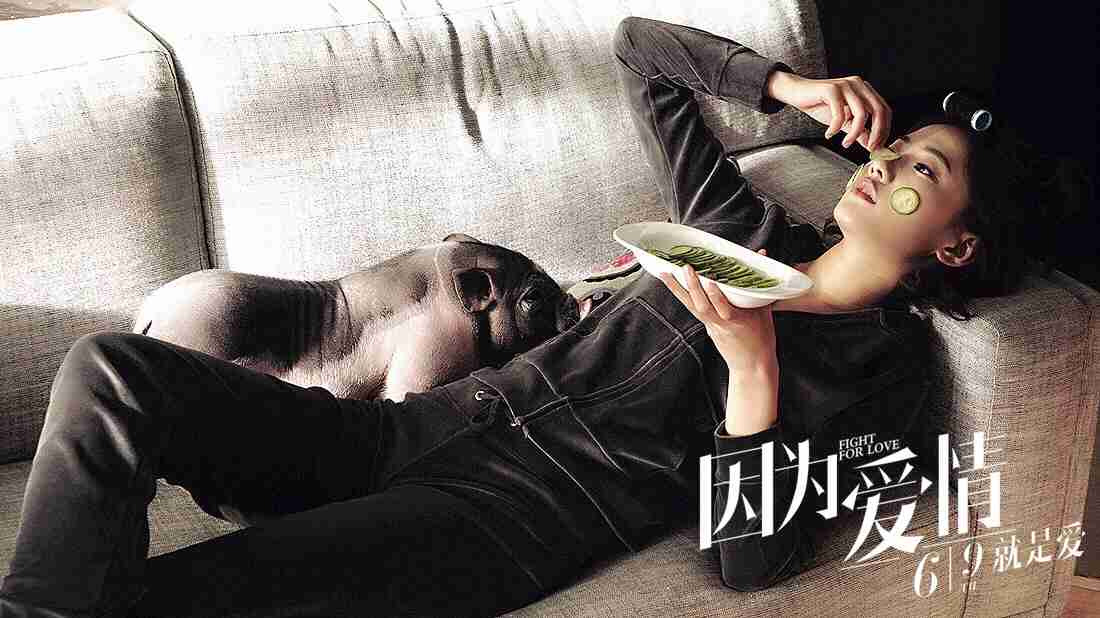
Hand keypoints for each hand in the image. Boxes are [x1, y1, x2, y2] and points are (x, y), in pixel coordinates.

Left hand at [657, 248, 776, 373]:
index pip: (725, 309)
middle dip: (693, 286)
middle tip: (686, 267)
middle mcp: (721, 324)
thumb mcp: (765, 312)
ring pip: (692, 307)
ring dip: (677, 289)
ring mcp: (711, 326)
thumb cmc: (761, 338)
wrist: (751, 367)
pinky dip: (682, 295)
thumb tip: (763, 255)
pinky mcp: (706, 327)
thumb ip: (761, 283)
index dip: (716, 296)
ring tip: (665, 273)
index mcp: (738, 322)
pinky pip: (692, 309)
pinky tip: (672, 285)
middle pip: (703, 306)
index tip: (710, 281)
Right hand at [766, 70, 891, 150]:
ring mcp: (846, 85)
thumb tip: (870, 144)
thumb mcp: (842, 120)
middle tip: (868, 147)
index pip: (884, 110)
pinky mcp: (832, 89)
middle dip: (876, 133)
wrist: (795, 92)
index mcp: (864, 90)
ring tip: (845, 143)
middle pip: (878, 110)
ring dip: (855, 133)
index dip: (884, 129)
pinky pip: (840, 114)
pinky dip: (836, 128)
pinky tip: (829, 133)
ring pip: (861, 113)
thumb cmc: (819, 104)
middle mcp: (858, 84)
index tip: (877, 146)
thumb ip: (857, 130)